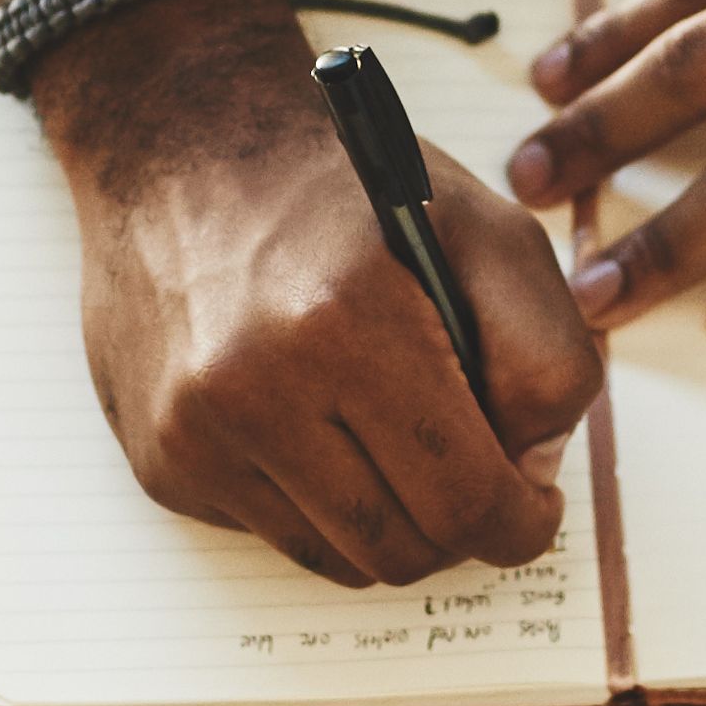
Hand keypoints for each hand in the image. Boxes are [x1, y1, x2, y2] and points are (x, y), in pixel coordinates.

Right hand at [47, 0, 598, 584]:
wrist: (183, 143)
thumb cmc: (345, 183)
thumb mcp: (487, 227)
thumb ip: (544, 351)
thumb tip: (532, 470)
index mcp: (346, 320)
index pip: (463, 496)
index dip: (521, 524)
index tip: (534, 508)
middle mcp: (253, 388)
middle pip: (403, 549)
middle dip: (462, 530)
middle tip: (479, 477)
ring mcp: (193, 435)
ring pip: (338, 561)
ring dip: (391, 524)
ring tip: (403, 445)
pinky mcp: (161, 461)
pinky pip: (274, 535)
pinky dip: (320, 504)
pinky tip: (324, 425)